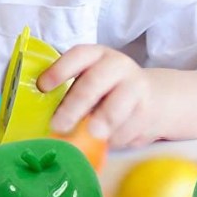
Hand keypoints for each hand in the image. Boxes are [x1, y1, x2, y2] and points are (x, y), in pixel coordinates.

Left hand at [37, 44, 156, 148]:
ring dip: (100, 122)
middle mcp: (117, 65)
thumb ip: (70, 95)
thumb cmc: (108, 91)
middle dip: (74, 106)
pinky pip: (128, 127)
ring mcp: (135, 87)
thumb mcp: (90, 82)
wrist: (153, 97)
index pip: (78, 56)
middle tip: (58, 125)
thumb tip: (45, 120)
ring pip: (116, 106)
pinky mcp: (147, 110)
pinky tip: (108, 141)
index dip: (59, 70)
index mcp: (96, 55)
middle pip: (93, 83)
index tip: (42, 87)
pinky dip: (115, 138)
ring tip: (91, 135)